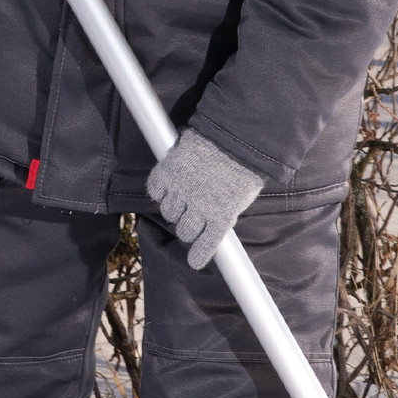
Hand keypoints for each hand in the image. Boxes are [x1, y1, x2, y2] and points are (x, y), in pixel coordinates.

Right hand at [147, 130, 264, 269]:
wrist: (234, 136)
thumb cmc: (242, 167)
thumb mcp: (241, 197)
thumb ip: (226, 213)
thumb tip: (214, 227)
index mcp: (221, 216)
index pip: (205, 245)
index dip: (198, 256)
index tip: (195, 261)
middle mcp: (199, 207)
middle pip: (184, 231)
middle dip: (187, 229)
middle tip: (191, 219)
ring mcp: (182, 190)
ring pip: (169, 212)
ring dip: (174, 210)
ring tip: (182, 200)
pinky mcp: (168, 173)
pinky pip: (155, 190)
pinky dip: (160, 191)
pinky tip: (168, 187)